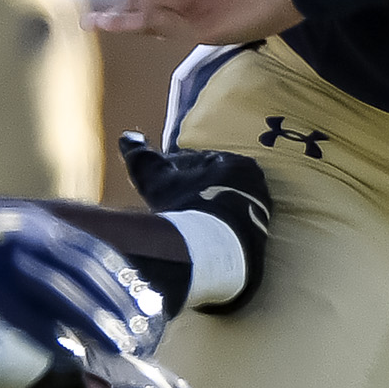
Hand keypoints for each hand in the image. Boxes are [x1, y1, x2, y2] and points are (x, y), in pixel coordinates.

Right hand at [0, 192, 161, 360]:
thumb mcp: (2, 236)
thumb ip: (35, 257)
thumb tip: (68, 287)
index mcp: (37, 225)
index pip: (97, 255)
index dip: (126, 284)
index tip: (150, 308)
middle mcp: (27, 237)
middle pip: (89, 275)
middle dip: (120, 307)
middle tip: (144, 337)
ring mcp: (4, 259)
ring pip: (65, 295)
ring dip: (97, 323)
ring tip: (121, 348)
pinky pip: (24, 314)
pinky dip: (51, 336)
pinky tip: (71, 356)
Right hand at [119, 136, 270, 312]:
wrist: (207, 250)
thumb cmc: (182, 205)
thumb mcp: (154, 177)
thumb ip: (140, 155)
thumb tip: (127, 137)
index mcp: (239, 164)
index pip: (206, 162)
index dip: (182, 172)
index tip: (168, 183)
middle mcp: (258, 187)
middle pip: (220, 186)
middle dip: (199, 192)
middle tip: (175, 205)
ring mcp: (262, 216)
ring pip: (228, 209)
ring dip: (208, 214)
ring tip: (185, 225)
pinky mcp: (259, 243)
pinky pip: (234, 233)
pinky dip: (218, 234)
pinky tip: (200, 242)